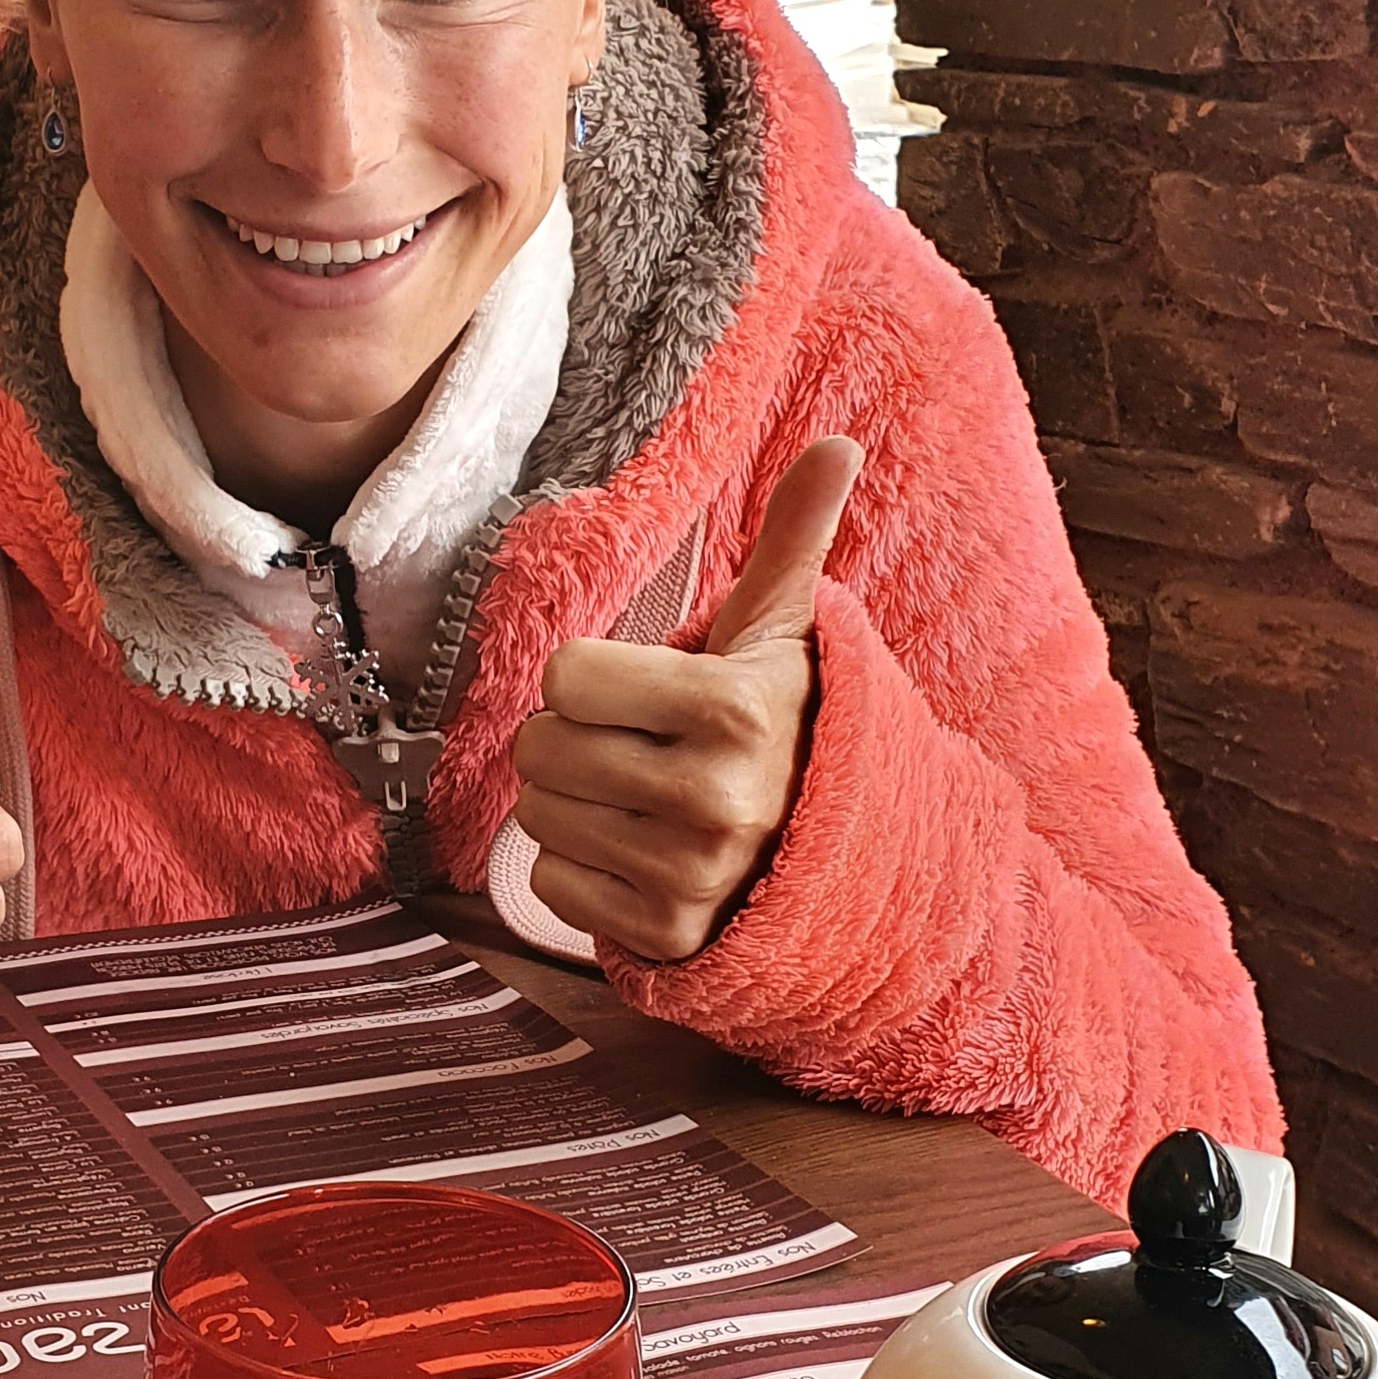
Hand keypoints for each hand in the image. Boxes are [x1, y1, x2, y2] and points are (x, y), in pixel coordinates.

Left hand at [510, 438, 863, 967]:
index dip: (592, 677)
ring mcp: (687, 874)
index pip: (566, 677)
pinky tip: (635, 852)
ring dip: (571, 802)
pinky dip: (579, 867)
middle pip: (539, 748)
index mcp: (734, 708)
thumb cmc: (787, 721)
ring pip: (537, 817)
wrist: (840, 849)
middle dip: (572, 738)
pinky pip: (551, 882)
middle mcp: (712, 798)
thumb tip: (836, 444)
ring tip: (638, 796)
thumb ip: (792, 536)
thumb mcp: (786, 630)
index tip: (642, 689)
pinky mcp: (663, 935)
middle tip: (633, 744)